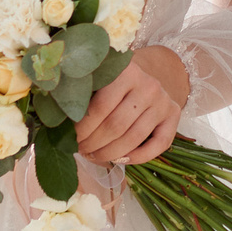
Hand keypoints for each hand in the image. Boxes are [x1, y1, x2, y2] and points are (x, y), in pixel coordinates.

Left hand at [78, 45, 190, 164]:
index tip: (70, 139)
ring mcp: (163, 100)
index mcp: (126, 71)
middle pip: (116, 125)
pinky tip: (120, 160)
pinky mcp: (174, 114)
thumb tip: (57, 125)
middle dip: (93, 143)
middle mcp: (149, 85)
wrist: (144, 74)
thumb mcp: (98, 80)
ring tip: (94, 156)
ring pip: (133, 137)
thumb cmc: (112, 82)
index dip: (83, 128)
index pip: (101, 106)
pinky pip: (159, 144)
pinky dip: (138, 157)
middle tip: (80, 150)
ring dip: (109, 153)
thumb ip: (82, 95)